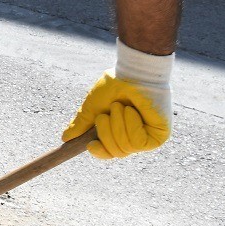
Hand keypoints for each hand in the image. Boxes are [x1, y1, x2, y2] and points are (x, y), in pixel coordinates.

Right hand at [63, 41, 173, 158]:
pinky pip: (138, 143)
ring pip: (126, 148)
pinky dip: (131, 125)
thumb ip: (82, 123)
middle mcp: (134, 137)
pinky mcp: (159, 136)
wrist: (133, 73)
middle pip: (115, 152)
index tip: (90, 145)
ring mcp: (147, 137)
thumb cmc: (115, 86)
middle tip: (106, 114)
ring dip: (118, 124)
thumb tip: (65, 138)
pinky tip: (133, 111)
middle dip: (106, 131)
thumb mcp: (93, 107)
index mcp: (118, 131)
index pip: (108, 152)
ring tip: (122, 106)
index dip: (99, 152)